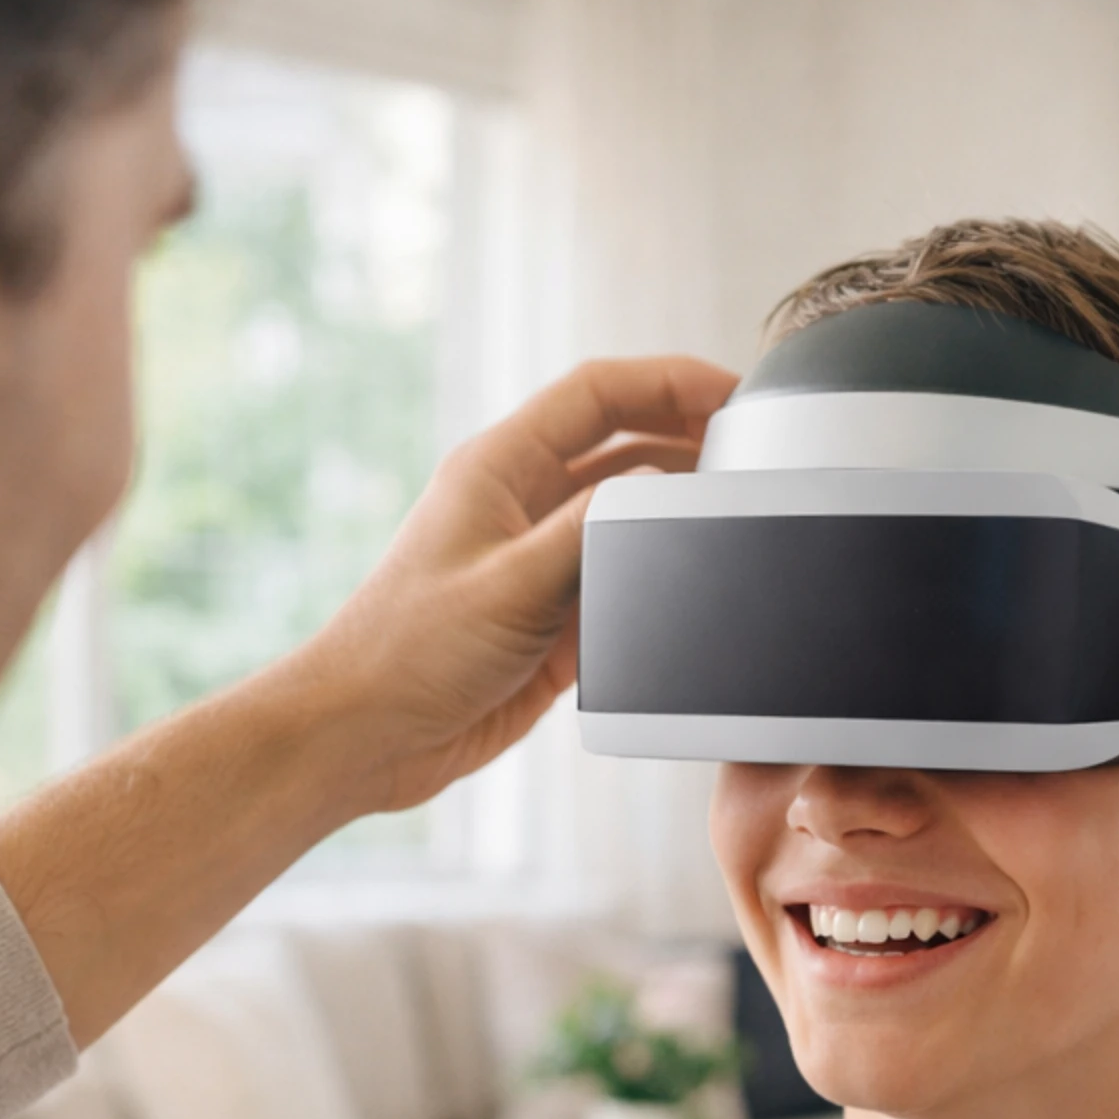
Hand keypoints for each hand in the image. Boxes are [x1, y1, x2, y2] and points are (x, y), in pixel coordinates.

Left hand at [289, 355, 738, 814]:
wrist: (368, 737)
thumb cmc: (405, 654)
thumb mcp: (511, 584)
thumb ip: (590, 532)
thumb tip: (661, 488)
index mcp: (498, 468)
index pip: (597, 394)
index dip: (668, 381)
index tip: (730, 392)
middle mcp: (520, 505)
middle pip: (621, 445)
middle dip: (685, 438)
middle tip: (750, 449)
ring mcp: (537, 563)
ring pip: (627, 516)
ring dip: (676, 510)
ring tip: (733, 511)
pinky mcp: (550, 620)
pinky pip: (620, 584)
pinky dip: (657, 580)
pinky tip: (690, 587)